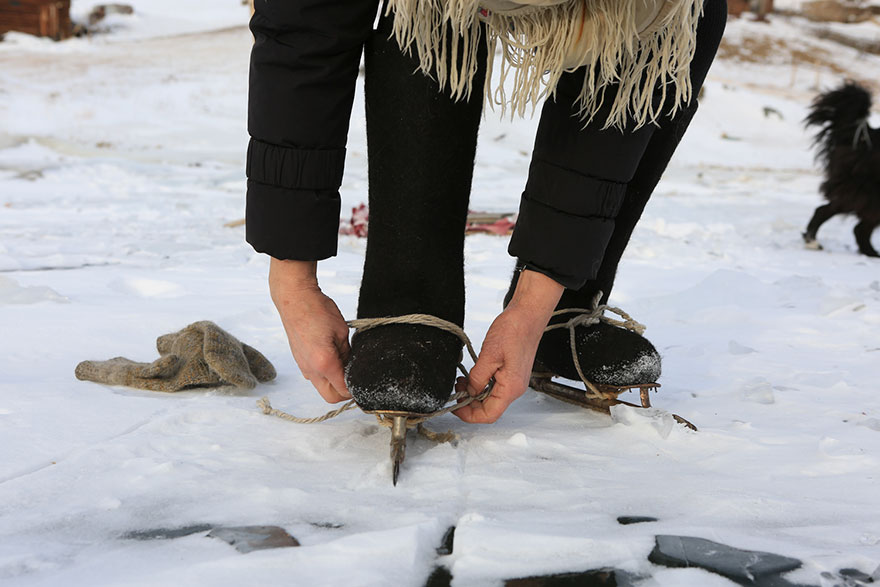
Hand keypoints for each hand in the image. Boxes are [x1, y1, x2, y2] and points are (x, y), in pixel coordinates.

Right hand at [269, 258, 351, 402]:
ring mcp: (303, 367)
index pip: (343, 390)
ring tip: (344, 364)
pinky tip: (333, 358)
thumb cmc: (317, 310)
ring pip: (322, 388)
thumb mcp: (342, 332)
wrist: (294, 300)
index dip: (356, 389)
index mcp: (324, 363)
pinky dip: (326, 375)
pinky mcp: (300, 362)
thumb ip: (348, 354)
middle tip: (355, 377)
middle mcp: (311, 370)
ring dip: (335, 383)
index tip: (365, 382)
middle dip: (345, 392)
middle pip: (331, 397)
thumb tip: (353, 367)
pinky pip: (315, 377)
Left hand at [455, 269, 563, 422]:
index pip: (488, 415)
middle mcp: (514, 388)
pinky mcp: (512, 374)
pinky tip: (472, 375)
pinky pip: (494, 388)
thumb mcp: (488, 355)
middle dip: (469, 403)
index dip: (469, 415)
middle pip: (489, 409)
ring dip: (474, 393)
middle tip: (456, 389)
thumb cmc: (514, 330)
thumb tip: (469, 393)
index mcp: (511, 388)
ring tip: (461, 381)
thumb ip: (477, 378)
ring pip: (491, 398)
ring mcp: (514, 381)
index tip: (455, 406)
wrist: (528, 315)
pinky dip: (481, 385)